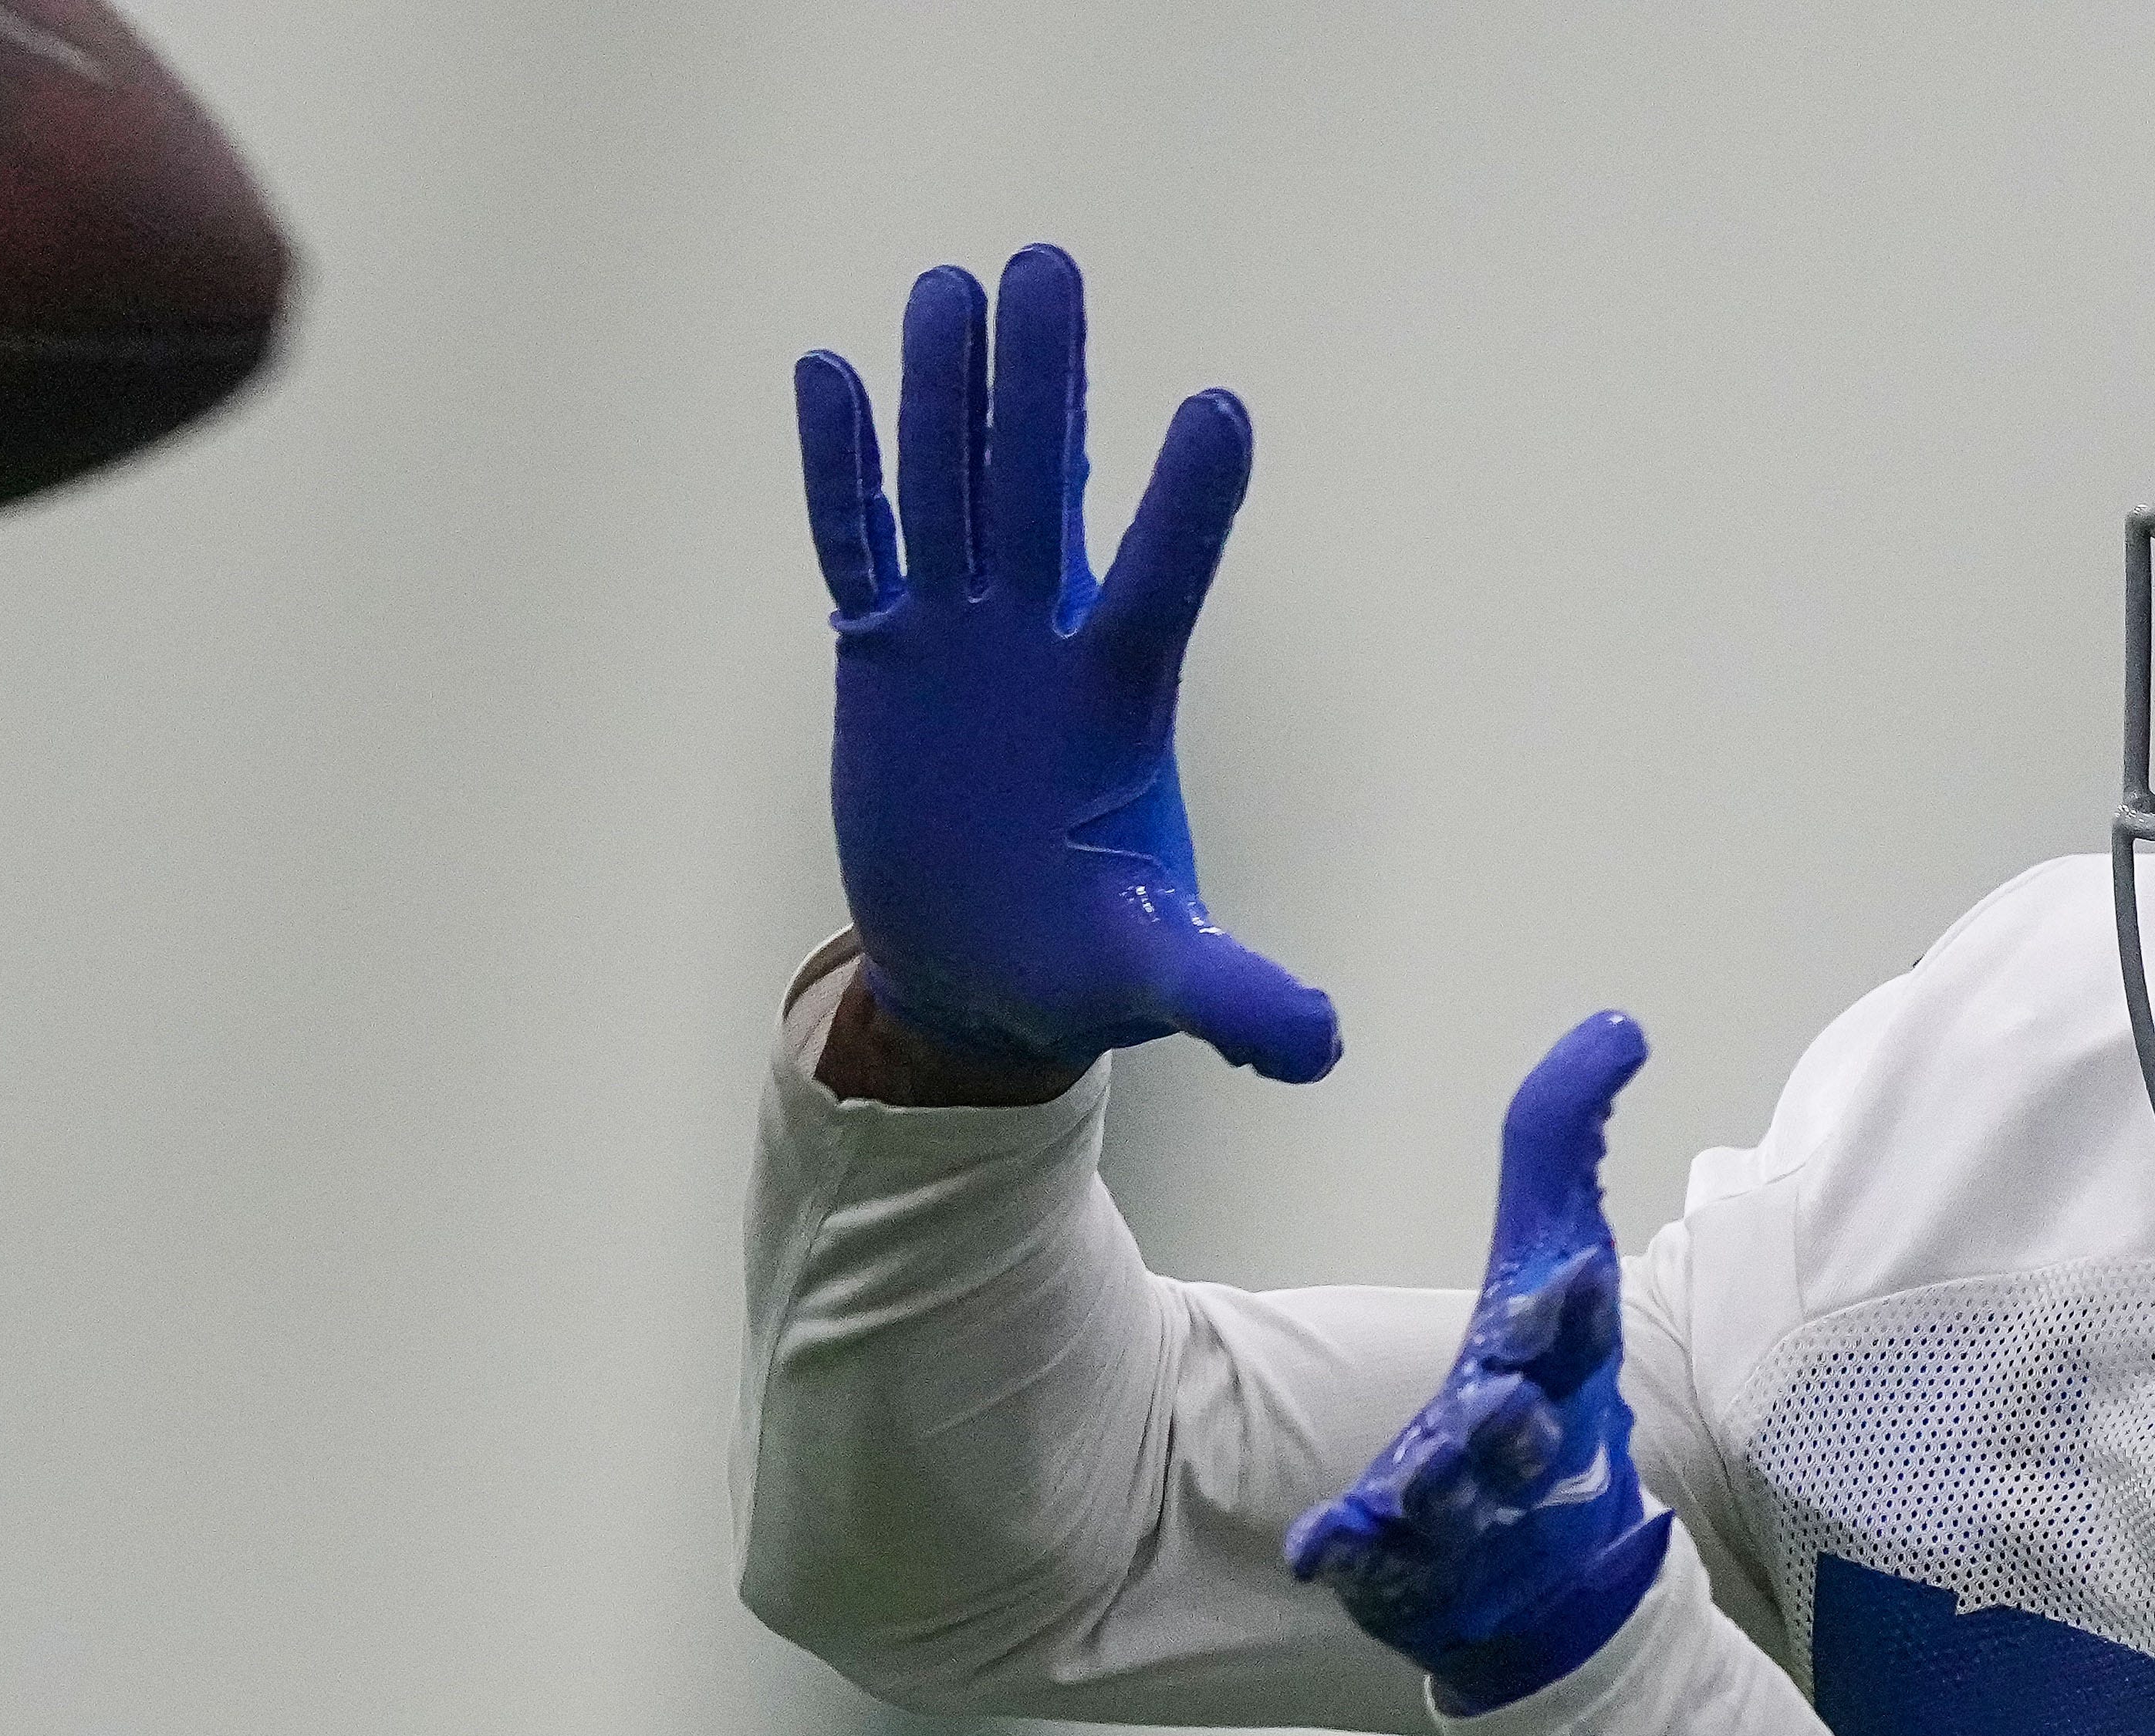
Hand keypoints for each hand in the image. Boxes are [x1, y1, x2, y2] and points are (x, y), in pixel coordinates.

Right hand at [794, 246, 1339, 1084]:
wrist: (984, 977)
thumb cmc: (1083, 962)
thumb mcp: (1163, 981)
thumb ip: (1239, 997)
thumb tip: (1327, 1047)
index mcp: (1121, 695)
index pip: (1162, 575)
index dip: (1186, 501)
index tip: (1220, 410)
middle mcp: (1042, 642)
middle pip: (1043, 488)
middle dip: (1045, 384)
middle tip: (1051, 269)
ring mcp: (958, 638)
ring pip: (948, 487)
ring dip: (944, 393)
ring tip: (948, 286)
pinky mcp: (882, 658)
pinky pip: (854, 545)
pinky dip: (838, 469)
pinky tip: (827, 371)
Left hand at [1288, 1014, 1669, 1712]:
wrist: (1548, 1575)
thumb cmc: (1545, 1386)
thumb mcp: (1550, 1257)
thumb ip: (1560, 1143)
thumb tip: (1615, 1028)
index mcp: (1563, 1374)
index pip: (1578, 1339)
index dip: (1577, 1310)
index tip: (1579, 1272)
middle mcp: (1525, 1451)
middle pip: (1525, 1436)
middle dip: (1517, 1422)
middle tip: (1500, 1401)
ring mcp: (1467, 1521)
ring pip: (1455, 1507)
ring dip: (1445, 1488)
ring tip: (1422, 1474)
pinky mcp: (1402, 1571)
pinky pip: (1372, 1566)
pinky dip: (1353, 1556)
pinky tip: (1320, 1544)